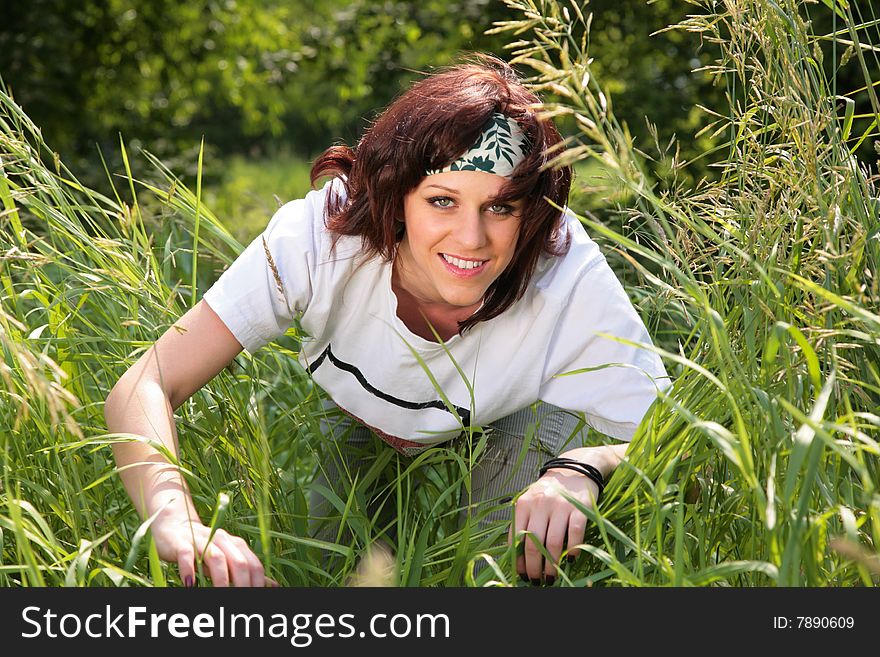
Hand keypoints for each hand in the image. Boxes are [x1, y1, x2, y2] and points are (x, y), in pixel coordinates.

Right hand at [150, 516, 271, 586]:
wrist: (173, 526)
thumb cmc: (204, 548)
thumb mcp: (227, 558)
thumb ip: (248, 571)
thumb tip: (274, 585)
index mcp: (236, 544)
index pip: (253, 564)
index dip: (258, 583)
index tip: (256, 598)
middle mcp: (222, 540)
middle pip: (238, 561)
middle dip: (242, 584)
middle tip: (240, 601)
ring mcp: (201, 540)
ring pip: (216, 558)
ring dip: (220, 580)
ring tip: (219, 595)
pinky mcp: (181, 542)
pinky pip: (186, 554)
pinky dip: (189, 569)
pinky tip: (190, 584)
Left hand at [509, 467, 599, 584]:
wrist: (575, 470)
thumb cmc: (550, 491)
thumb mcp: (531, 502)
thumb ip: (524, 522)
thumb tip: (517, 556)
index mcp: (524, 504)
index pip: (517, 538)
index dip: (518, 561)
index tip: (521, 575)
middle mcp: (541, 504)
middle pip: (534, 543)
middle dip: (534, 568)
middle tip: (536, 581)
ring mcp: (561, 505)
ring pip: (553, 542)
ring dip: (552, 565)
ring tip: (552, 577)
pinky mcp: (580, 508)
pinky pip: (575, 533)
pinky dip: (573, 549)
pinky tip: (571, 559)